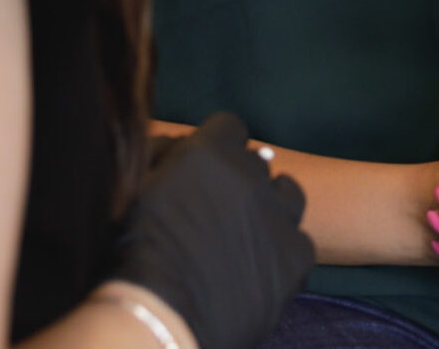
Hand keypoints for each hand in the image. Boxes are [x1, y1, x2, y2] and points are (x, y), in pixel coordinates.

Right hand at [110, 112, 315, 348]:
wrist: (162, 311)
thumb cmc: (137, 247)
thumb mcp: (139, 184)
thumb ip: (163, 154)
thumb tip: (177, 143)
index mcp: (210, 150)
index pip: (229, 127)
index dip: (219, 146)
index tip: (210, 168)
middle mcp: (249, 174)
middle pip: (257, 164)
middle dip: (241, 180)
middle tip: (222, 210)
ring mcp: (277, 215)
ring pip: (289, 194)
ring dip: (273, 206)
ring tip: (253, 231)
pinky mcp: (295, 257)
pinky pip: (301, 242)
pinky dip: (285, 251)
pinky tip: (264, 266)